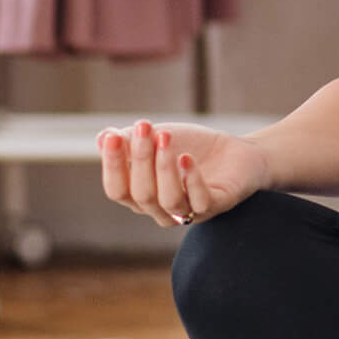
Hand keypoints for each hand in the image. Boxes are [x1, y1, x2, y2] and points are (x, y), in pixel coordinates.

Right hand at [96, 118, 270, 227]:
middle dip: (140, 158)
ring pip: (168, 200)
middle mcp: (161, 210)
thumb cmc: (191, 146)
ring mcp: (188, 212)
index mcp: (140, 197)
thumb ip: (130, 141)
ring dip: (163, 168)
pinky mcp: (215, 208)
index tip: (113, 136)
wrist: (236, 151)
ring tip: (165, 137)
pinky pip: (199, 202)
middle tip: (144, 126)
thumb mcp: (157, 138)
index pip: (117, 190)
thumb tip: (102, 138)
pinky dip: (192, 180)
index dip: (112, 166)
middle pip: (141, 194)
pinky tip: (187, 158)